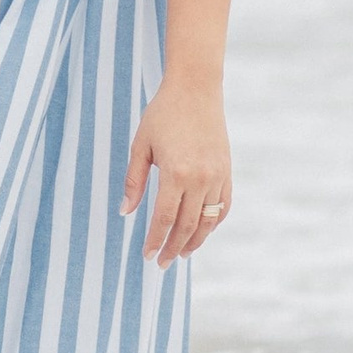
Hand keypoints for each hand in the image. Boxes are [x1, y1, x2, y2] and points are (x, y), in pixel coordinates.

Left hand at [121, 77, 230, 264]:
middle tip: (161, 263)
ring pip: (208, 220)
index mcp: (176, 173)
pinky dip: (214, 222)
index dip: (155, 240)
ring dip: (195, 241)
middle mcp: (200, 178)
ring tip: (181, 254)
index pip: (164, 218)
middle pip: (187, 225)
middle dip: (173, 247)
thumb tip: (125, 212)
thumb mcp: (141, 146)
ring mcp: (218, 175)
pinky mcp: (227, 170)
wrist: (196, 89)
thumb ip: (134, 181)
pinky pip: (223, 205)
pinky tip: (202, 231)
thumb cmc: (163, 114)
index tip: (147, 255)